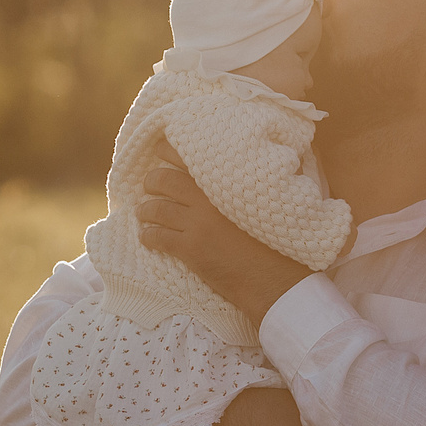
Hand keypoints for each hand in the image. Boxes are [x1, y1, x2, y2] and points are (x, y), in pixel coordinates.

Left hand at [135, 159, 311, 325]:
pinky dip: (148, 236)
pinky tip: (147, 237)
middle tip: (150, 184)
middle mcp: (207, 198)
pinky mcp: (190, 249)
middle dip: (151, 181)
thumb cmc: (281, 238)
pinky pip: (157, 237)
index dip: (167, 148)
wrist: (277, 277)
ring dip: (145, 209)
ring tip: (144, 212)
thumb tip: (256, 159)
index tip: (160, 147)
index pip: (186, 154)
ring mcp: (196, 224)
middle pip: (163, 179)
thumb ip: (258, 176)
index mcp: (225, 180)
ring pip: (155, 208)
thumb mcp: (273, 197)